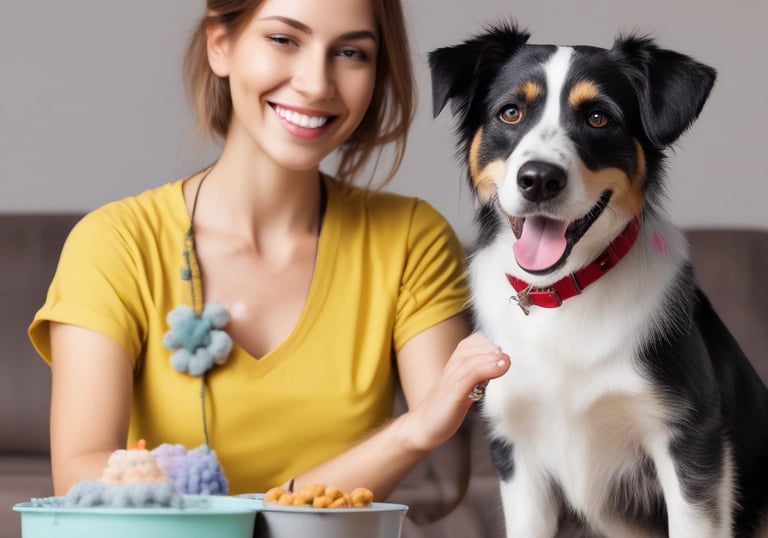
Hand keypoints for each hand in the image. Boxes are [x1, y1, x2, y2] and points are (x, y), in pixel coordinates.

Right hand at [400, 332, 509, 451]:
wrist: (422, 427)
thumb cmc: (444, 410)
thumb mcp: (463, 390)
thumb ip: (477, 378)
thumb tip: (497, 366)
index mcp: (452, 368)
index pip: (468, 344)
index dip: (485, 344)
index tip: (499, 352)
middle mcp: (450, 371)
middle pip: (469, 348)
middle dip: (490, 349)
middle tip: (505, 357)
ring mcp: (450, 382)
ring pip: (470, 361)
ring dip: (490, 358)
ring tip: (505, 361)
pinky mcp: (452, 394)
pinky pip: (469, 377)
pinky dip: (486, 369)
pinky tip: (500, 369)